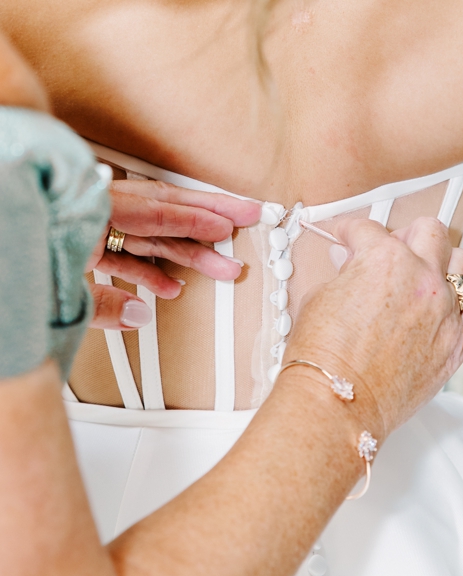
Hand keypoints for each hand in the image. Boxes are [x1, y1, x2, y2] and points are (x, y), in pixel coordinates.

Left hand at [87, 180, 261, 328]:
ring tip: (223, 269)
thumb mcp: (54, 293)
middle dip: (205, 216)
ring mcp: (86, 229)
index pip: (151, 211)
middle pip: (158, 209)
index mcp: (84, 211)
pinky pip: (124, 254)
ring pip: (147, 235)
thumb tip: (139, 314)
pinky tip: (173, 287)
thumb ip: (101, 306)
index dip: (193, 220)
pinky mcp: (82, 249)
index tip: (225, 226)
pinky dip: (149, 270)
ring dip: (187, 253)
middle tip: (242, 217)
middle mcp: (90, 214)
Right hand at [282, 216, 462, 439]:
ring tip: (428, 270)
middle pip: (429, 232)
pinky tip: (462, 294)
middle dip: (407, 234)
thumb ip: (345, 274)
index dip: (353, 232)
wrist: (338, 400)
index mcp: (384, 259)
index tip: (350, 239)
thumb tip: (353, 266)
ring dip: (444, 260)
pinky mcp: (458, 342)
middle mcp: (421, 278)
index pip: (369, 230)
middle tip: (392, 248)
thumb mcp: (320, 297)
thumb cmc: (323, 356)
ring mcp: (444, 309)